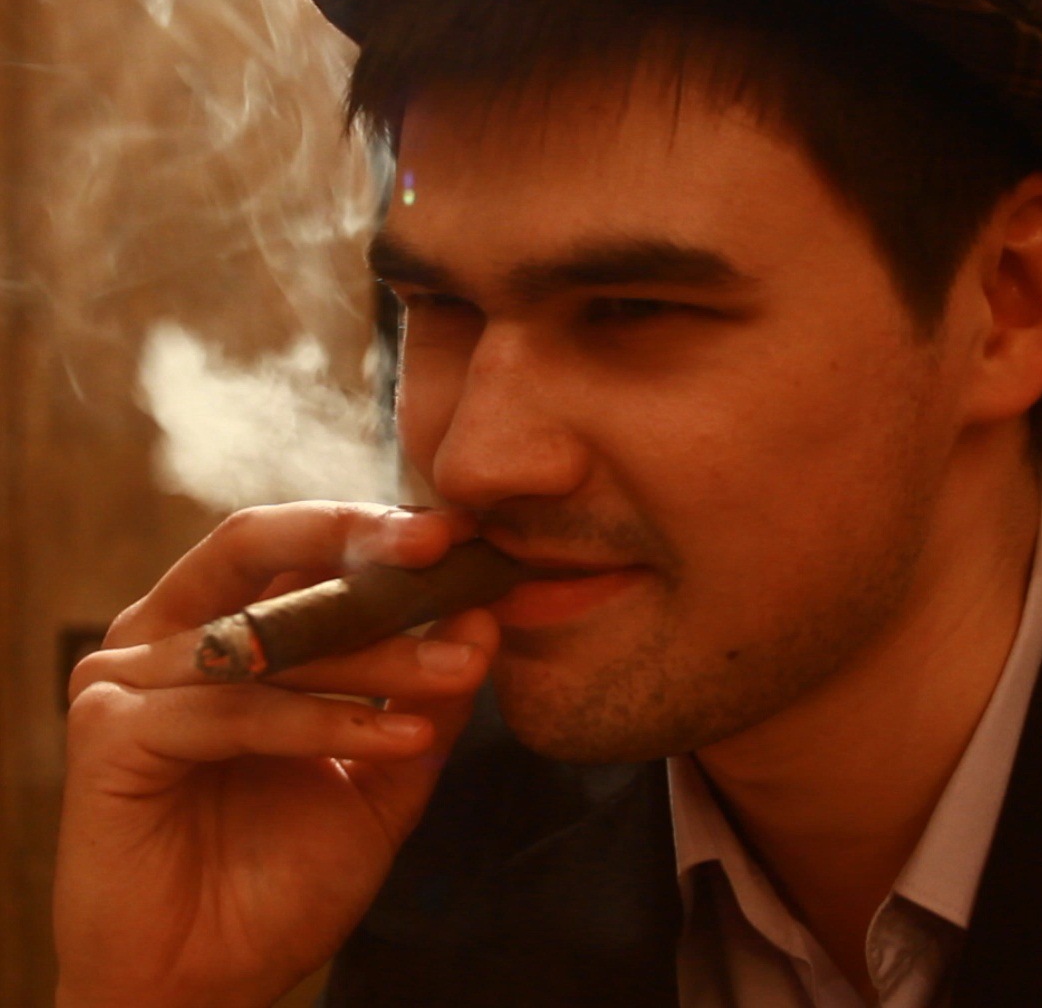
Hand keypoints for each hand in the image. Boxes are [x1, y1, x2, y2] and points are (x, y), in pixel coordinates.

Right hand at [55, 503, 499, 1006]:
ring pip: (270, 639)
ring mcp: (129, 677)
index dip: (377, 531)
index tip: (466, 534)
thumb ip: (424, 696)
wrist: (210, 984)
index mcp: (224, 628)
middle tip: (444, 548)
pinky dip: (324, 723)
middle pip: (260, 545)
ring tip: (460, 675)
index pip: (300, 549)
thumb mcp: (382, 771)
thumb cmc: (286, 876)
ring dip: (376, 657)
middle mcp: (169, 635)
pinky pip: (236, 710)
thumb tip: (482, 621)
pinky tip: (399, 739)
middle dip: (357, 539)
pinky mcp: (108, 730)